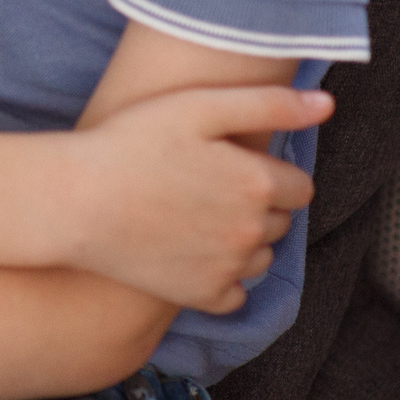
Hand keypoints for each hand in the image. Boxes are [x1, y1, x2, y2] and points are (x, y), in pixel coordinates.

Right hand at [59, 84, 333, 311]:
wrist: (73, 201)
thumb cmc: (129, 143)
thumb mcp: (197, 106)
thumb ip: (269, 103)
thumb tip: (326, 105)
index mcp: (258, 183)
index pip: (299, 186)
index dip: (266, 173)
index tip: (228, 165)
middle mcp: (253, 231)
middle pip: (280, 222)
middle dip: (257, 206)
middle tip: (205, 187)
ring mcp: (229, 268)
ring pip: (260, 257)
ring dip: (243, 242)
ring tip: (194, 218)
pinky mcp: (202, 296)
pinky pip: (234, 294)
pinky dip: (221, 277)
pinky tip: (189, 253)